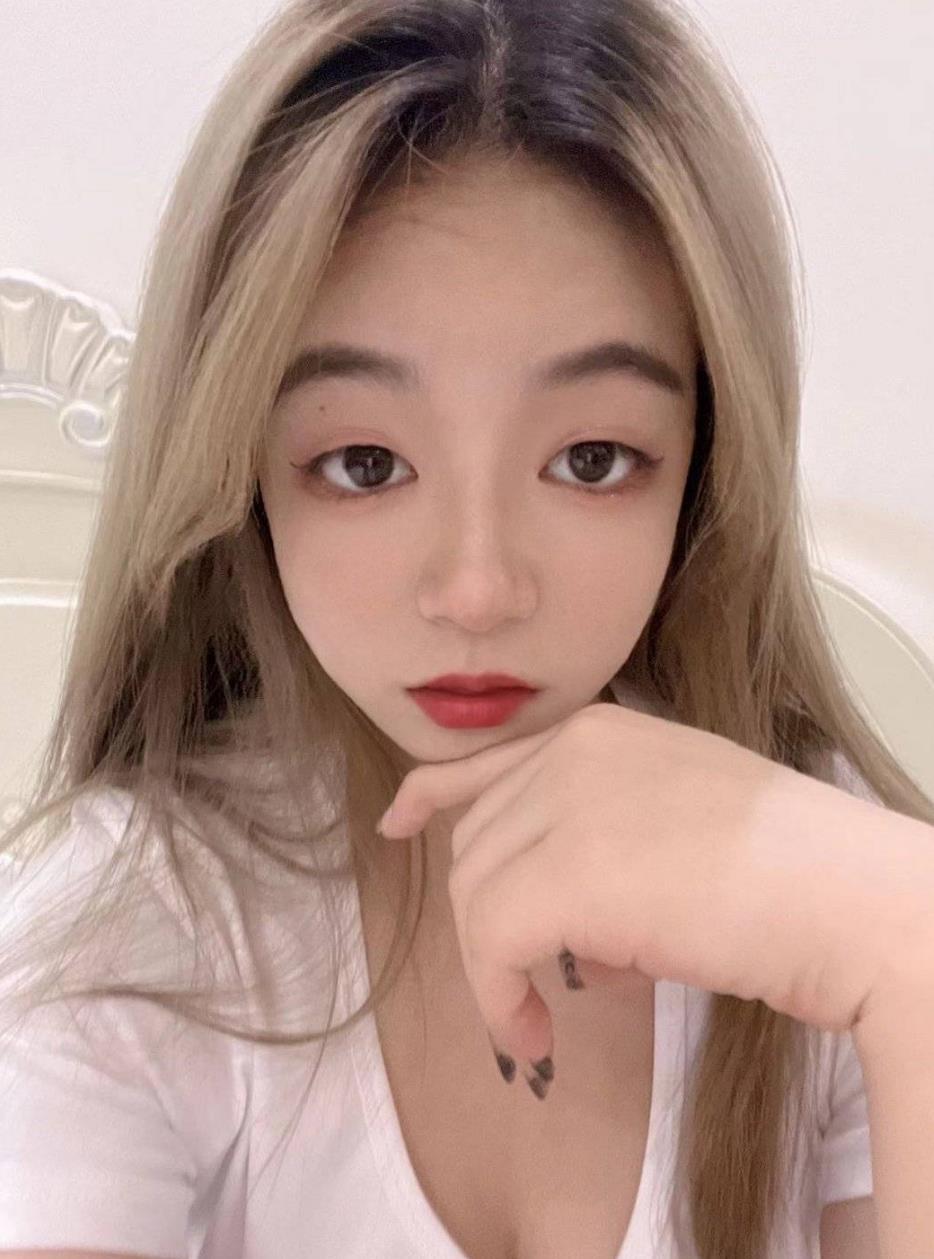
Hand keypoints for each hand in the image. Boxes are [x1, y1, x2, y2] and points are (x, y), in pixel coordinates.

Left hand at [377, 702, 931, 1070]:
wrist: (851, 901)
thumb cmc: (792, 877)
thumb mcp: (681, 828)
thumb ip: (608, 854)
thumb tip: (580, 947)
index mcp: (603, 731)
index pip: (490, 760)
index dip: (432, 793)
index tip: (398, 821)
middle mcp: (574, 750)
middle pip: (477, 843)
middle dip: (488, 918)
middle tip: (531, 984)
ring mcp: (568, 803)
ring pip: (476, 893)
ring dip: (494, 969)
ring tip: (538, 1020)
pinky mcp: (565, 873)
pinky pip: (491, 943)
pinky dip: (499, 999)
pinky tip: (536, 1035)